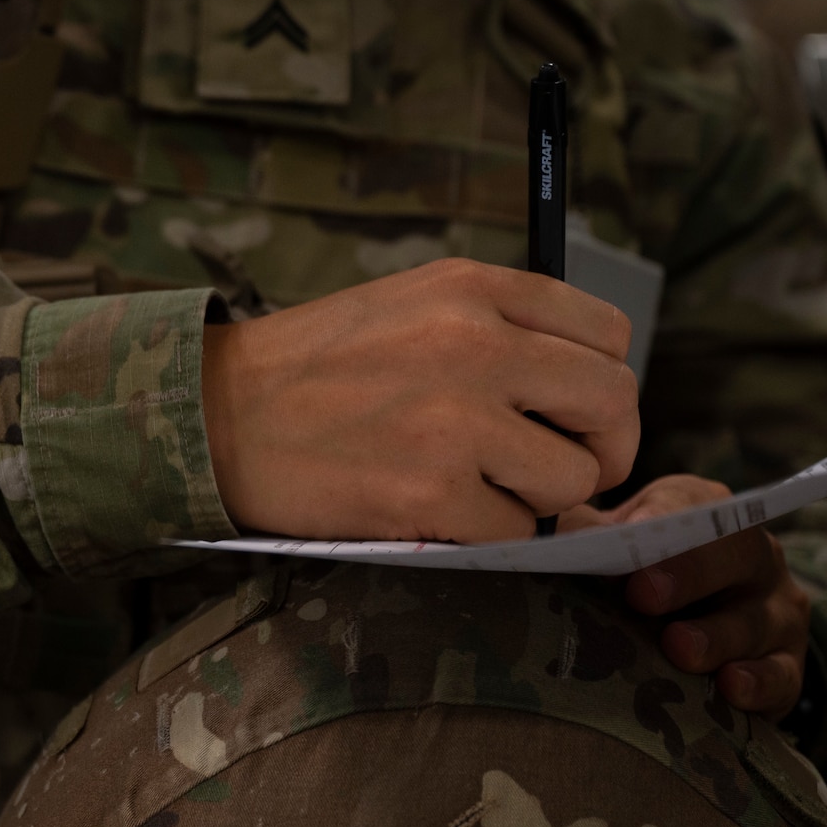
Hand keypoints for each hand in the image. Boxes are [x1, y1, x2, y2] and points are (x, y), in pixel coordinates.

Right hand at [202, 258, 638, 542]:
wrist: (213, 415)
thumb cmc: (309, 369)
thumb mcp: (408, 305)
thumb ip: (495, 327)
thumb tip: (578, 392)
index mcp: (475, 290)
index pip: (608, 336)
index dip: (601, 387)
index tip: (570, 416)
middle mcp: (478, 346)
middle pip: (612, 405)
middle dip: (600, 450)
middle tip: (558, 472)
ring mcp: (456, 422)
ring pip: (571, 480)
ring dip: (536, 499)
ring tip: (477, 489)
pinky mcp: (429, 494)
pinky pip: (512, 533)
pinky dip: (484, 536)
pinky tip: (435, 514)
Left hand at [561, 475, 810, 717]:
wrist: (691, 633)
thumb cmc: (636, 580)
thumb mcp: (609, 549)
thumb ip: (583, 538)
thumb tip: (555, 538)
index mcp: (706, 515)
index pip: (692, 502)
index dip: (664, 514)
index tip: (632, 531)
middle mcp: (753, 556)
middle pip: (736, 553)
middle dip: (689, 572)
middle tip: (643, 594)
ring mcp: (776, 610)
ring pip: (755, 620)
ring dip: (716, 635)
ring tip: (678, 648)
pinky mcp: (787, 666)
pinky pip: (782, 675)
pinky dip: (758, 682)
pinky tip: (730, 686)